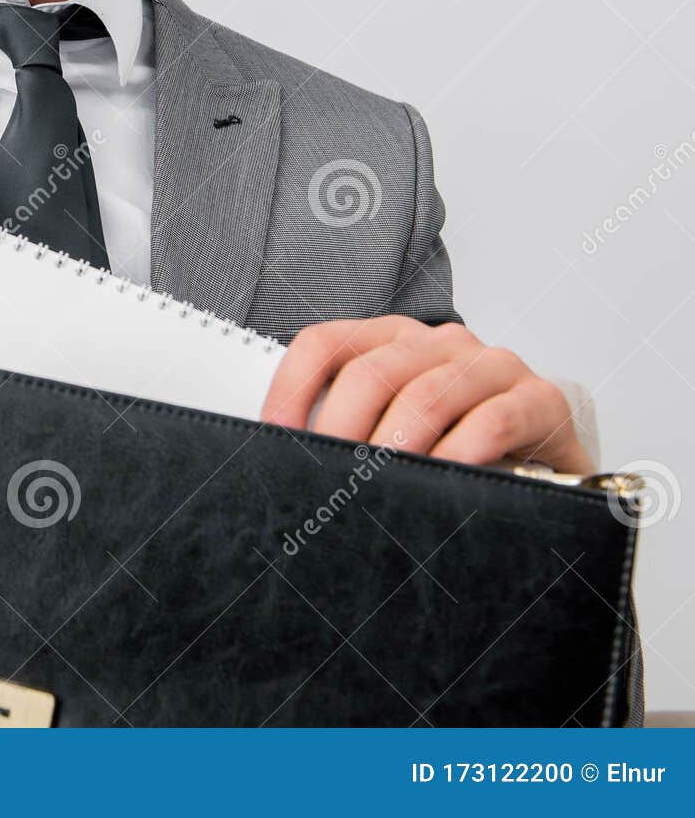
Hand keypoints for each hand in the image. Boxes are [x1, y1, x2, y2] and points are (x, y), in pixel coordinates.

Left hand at [259, 314, 592, 473]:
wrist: (550, 458)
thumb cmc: (461, 441)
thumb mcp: (397, 426)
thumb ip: (351, 425)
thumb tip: (288, 454)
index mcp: (394, 339)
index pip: (325, 344)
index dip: (292, 388)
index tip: (275, 435)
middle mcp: (441, 343)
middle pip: (371, 373)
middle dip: (339, 430)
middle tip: (327, 477)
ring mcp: (492, 367)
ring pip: (425, 397)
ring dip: (394, 447)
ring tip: (377, 486)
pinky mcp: (540, 400)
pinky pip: (491, 421)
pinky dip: (458, 454)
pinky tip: (441, 479)